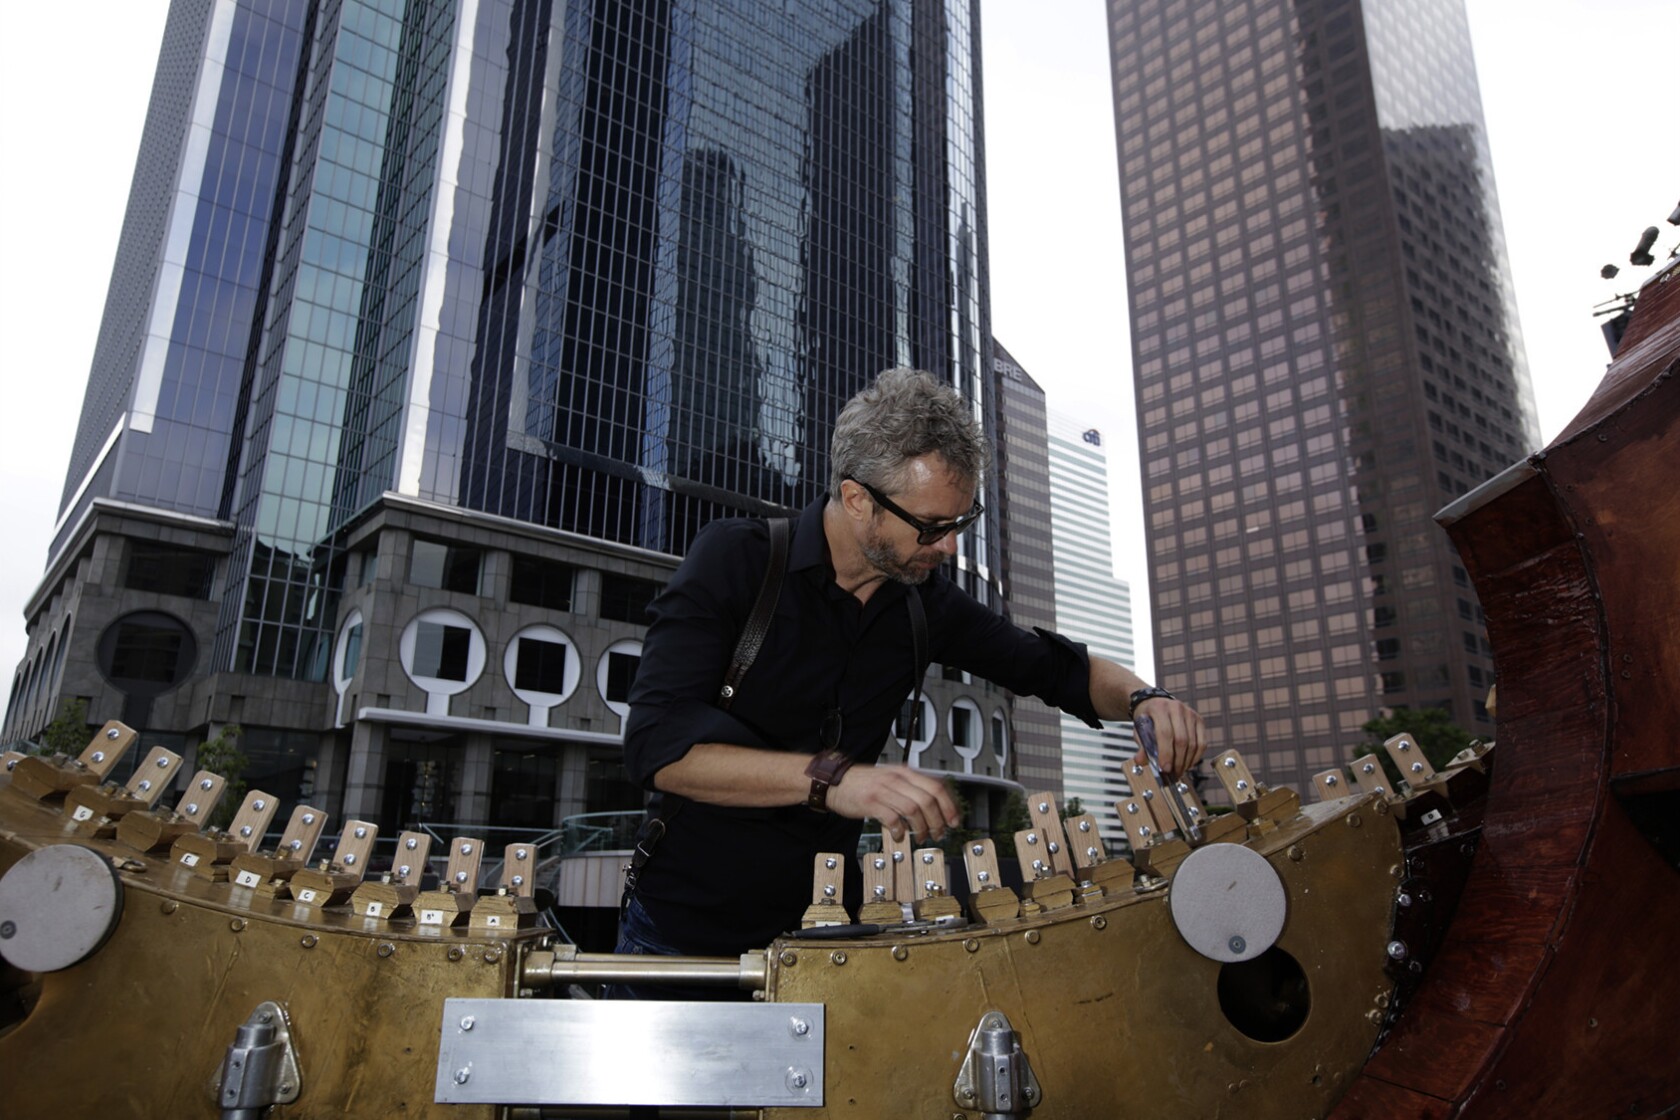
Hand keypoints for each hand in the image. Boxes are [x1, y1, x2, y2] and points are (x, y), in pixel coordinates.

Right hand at [825, 764, 959, 842]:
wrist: (834, 781)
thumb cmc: (864, 783)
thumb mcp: (891, 778)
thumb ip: (911, 788)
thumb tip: (934, 805)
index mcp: (905, 773)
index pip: (936, 787)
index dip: (949, 806)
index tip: (954, 820)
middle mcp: (896, 779)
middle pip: (928, 800)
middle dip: (938, 821)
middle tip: (939, 833)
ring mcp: (883, 790)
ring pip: (913, 810)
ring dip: (921, 828)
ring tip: (921, 837)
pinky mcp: (871, 803)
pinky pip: (892, 819)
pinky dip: (900, 831)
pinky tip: (899, 836)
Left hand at [1136, 696, 1206, 777]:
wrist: (1156, 704)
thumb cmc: (1148, 719)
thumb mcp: (1140, 730)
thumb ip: (1141, 746)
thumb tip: (1140, 761)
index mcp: (1159, 708)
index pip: (1165, 733)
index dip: (1166, 753)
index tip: (1164, 769)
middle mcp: (1176, 708)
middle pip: (1181, 740)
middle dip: (1177, 761)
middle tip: (1172, 774)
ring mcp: (1190, 713)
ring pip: (1193, 743)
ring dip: (1186, 762)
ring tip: (1179, 771)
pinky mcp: (1199, 720)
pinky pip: (1202, 743)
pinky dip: (1195, 757)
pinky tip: (1187, 764)